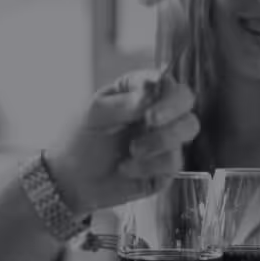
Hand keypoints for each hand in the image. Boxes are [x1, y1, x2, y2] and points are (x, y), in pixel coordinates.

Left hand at [44, 68, 199, 215]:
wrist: (71, 179)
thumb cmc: (80, 139)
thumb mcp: (92, 114)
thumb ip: (122, 103)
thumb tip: (148, 95)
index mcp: (140, 92)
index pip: (166, 81)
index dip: (165, 92)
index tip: (148, 110)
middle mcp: (158, 111)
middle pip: (186, 100)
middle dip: (172, 110)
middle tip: (150, 121)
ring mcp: (165, 138)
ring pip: (188, 128)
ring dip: (161, 139)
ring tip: (133, 150)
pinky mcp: (166, 166)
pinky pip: (174, 162)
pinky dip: (149, 166)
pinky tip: (126, 168)